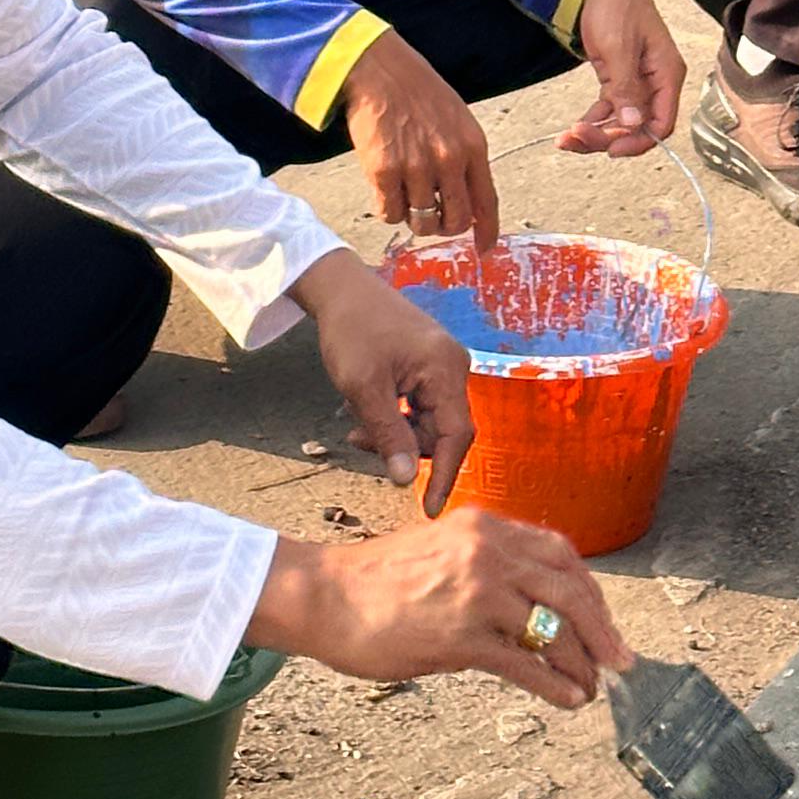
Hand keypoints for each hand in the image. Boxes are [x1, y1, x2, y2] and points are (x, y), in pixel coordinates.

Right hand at [246, 500, 625, 709]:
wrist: (325, 596)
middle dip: (603, 630)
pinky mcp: (461, 636)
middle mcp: (487, 551)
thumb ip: (488, 566)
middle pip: (570, 589)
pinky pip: (524, 664)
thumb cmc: (376, 580)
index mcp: (484, 526)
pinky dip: (554, 685)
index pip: (560, 553)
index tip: (603, 621)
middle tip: (620, 660)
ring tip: (589, 687)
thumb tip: (533, 608)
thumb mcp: (442, 551)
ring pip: (553, 629)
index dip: (590, 591)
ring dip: (581, 663)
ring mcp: (476, 593)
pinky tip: (567, 700)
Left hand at [293, 245, 475, 516]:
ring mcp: (443, 365)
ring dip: (395, 432)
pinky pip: (420, 406)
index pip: (457, 436)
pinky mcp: (430, 365)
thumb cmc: (352, 331)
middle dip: (403, 446)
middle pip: (440, 431)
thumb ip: (388, 434)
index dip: (444, 476)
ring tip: (356, 424)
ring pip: (427, 421)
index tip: (429, 510)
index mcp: (446, 369)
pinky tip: (367, 410)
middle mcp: (454, 367)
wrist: (342, 288)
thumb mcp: (363, 388)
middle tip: (359, 440)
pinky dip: (395, 416)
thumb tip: (406, 481)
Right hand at [342, 29, 499, 247]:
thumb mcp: (456, 119)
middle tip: (432, 217)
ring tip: (404, 192)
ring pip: (422, 222)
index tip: (484, 249)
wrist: (377, 69)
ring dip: (414, 217)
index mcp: (473, 146)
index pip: (487, 202)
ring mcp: (417, 167)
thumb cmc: (416, 92)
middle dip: (444, 227)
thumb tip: (466, 201)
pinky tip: (385, 188)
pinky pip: (391, 214)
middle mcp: (449, 159)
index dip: (487, 231)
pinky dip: (389, 209)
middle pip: (455, 221)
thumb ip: (464, 158)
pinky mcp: (384, 172)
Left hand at [559, 0, 686, 159]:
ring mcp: (636, 80)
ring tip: (567, 138)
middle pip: (638, 126)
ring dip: (596, 133)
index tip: (611, 149)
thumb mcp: (618, 46)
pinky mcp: (617, 76)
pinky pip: (609, 108)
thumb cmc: (617, 2)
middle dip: (608, 138)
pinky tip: (575, 127)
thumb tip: (634, 124)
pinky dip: (593, 120)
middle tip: (575, 139)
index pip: (661, 122)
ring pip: (621, 121)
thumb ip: (626, 88)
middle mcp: (655, 80)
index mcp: (666, 73)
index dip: (638, 141)